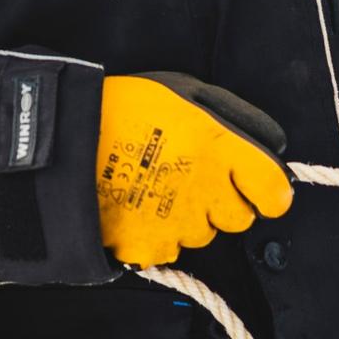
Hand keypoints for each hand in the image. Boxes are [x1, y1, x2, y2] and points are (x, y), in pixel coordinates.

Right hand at [96, 73, 294, 266]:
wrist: (63, 139)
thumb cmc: (126, 107)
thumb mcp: (189, 90)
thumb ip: (239, 118)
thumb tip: (276, 146)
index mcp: (220, 149)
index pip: (274, 191)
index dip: (269, 191)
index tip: (258, 187)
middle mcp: (205, 191)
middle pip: (239, 219)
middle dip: (223, 202)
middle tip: (191, 176)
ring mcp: (177, 224)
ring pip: (202, 234)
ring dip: (188, 217)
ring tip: (154, 185)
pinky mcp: (148, 247)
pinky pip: (167, 249)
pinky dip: (155, 234)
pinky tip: (136, 205)